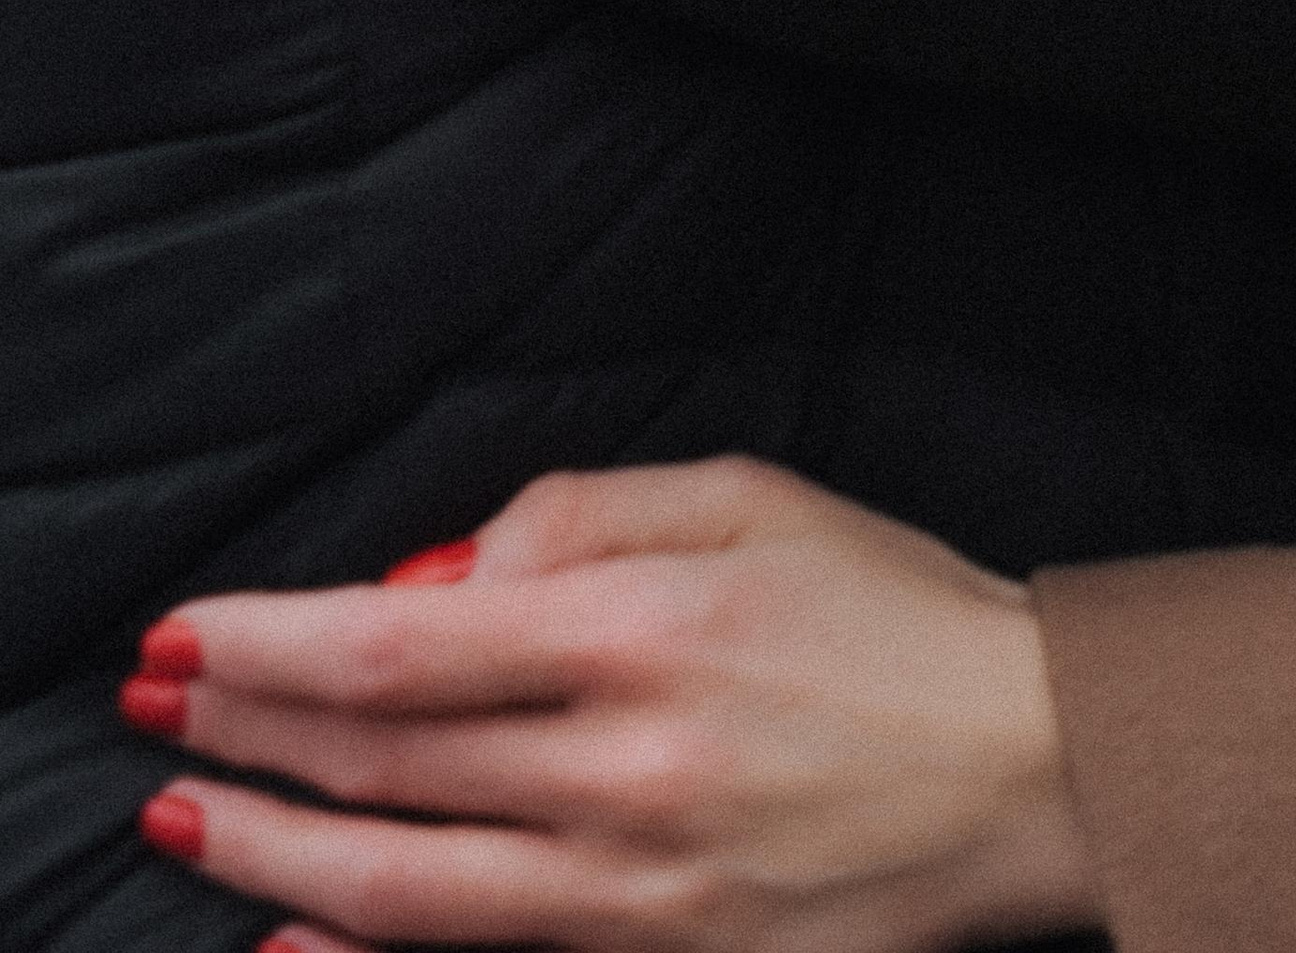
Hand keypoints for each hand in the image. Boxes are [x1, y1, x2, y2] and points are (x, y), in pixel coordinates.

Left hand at [124, 457, 1100, 950]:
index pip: (401, 642)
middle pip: (381, 762)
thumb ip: (585, 513)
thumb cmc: (893, 616)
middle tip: (150, 707)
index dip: (270, 641)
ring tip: (181, 817)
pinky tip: (291, 938)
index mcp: (650, 628)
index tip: (187, 632)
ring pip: (405, 886)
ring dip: (271, 850)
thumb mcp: (749, 498)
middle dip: (244, 731)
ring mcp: (645, 889)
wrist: (1034, 768)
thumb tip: (440, 572)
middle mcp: (631, 766)